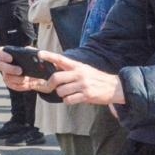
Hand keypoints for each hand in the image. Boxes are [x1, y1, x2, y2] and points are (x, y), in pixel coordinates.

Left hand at [0, 50, 123, 104]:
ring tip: (69, 93)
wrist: (114, 87)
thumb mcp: (84, 69)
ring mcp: (83, 85)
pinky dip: (68, 101)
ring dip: (61, 94)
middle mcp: (79, 74)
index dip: (49, 56)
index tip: (39, 53)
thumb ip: (70, 69)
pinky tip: (74, 98)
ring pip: (61, 91)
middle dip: (50, 84)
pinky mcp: (86, 95)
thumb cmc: (96, 78)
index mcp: (77, 66)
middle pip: (56, 78)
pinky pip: (69, 100)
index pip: (61, 59)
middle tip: (49, 87)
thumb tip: (54, 67)